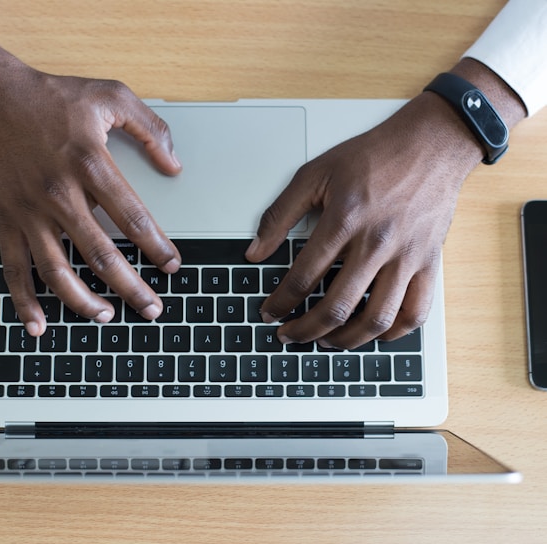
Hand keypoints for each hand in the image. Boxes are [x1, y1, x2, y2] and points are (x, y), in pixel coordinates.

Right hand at [0, 23, 181, 336]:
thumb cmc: (53, 97)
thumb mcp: (111, 95)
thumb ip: (150, 129)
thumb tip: (174, 164)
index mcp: (90, 164)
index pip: (133, 218)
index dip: (157, 247)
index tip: (172, 265)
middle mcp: (60, 194)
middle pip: (101, 254)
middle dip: (131, 287)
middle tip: (153, 309)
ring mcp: (30, 211)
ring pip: (57, 270)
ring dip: (83, 301)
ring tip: (108, 317)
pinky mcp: (7, 219)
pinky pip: (14, 267)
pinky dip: (24, 300)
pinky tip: (39, 324)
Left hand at [246, 91, 483, 348]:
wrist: (431, 144)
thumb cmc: (373, 157)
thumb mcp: (315, 173)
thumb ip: (280, 214)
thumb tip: (256, 251)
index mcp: (344, 220)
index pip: (302, 277)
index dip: (280, 302)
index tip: (269, 312)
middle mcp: (377, 243)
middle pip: (336, 307)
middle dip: (305, 330)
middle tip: (289, 335)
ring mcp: (407, 257)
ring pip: (376, 319)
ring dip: (346, 340)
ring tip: (326, 341)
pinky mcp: (430, 263)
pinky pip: (416, 312)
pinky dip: (394, 332)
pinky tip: (374, 333)